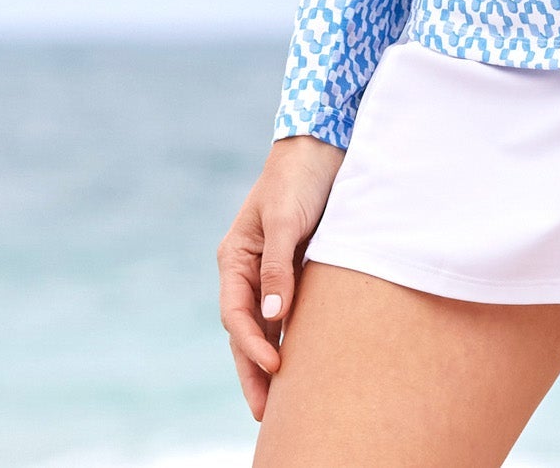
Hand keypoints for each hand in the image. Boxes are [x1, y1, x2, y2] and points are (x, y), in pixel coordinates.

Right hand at [217, 134, 345, 417]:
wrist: (324, 143)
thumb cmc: (301, 177)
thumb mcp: (288, 220)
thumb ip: (279, 268)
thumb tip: (272, 319)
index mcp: (235, 257)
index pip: (236, 314)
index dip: (251, 345)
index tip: (275, 369)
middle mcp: (249, 268)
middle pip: (245, 330)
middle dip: (252, 371)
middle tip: (265, 415)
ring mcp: (271, 270)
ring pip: (266, 326)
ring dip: (270, 360)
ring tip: (281, 404)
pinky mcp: (296, 267)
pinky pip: (288, 311)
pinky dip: (290, 337)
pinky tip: (299, 362)